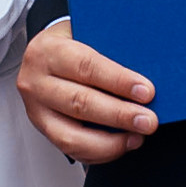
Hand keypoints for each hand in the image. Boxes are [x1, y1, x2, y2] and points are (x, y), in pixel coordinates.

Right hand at [16, 19, 155, 164]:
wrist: (43, 56)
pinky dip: (101, 152)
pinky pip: (72, 150)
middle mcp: (36, 82)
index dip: (118, 81)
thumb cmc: (72, 44)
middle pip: (80, 103)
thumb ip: (111, 50)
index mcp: (49, 51)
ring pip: (72, 135)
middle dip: (119, 115)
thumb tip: (149, 71)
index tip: (146, 92)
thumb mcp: (86, 34)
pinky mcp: (43, 130)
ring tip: (137, 137)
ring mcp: (37, 109)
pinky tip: (122, 144)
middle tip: (148, 120)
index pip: (85, 66)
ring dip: (110, 141)